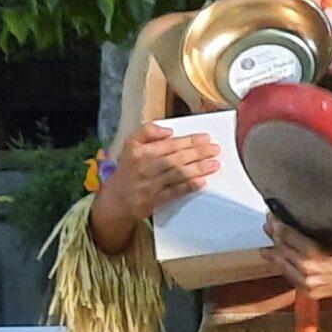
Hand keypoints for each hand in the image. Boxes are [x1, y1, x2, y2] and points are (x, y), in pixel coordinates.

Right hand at [99, 119, 218, 222]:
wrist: (116, 198)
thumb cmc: (128, 169)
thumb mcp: (130, 145)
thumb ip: (147, 132)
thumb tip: (168, 131)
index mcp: (139, 151)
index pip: (169, 144)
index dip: (189, 141)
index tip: (205, 138)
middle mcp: (144, 167)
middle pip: (176, 158)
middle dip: (198, 153)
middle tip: (215, 149)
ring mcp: (149, 185)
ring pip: (177, 174)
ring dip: (198, 169)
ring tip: (214, 164)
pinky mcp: (153, 200)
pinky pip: (174, 192)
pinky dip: (188, 186)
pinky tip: (201, 182)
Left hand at [263, 217, 331, 301]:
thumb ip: (318, 235)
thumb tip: (300, 222)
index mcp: (317, 257)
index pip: (290, 238)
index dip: (279, 226)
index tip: (272, 217)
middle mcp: (310, 273)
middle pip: (284, 251)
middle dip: (274, 237)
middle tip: (268, 225)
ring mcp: (309, 285)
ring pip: (284, 267)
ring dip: (274, 254)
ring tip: (267, 244)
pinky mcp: (311, 293)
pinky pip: (291, 279)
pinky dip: (284, 268)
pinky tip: (278, 261)